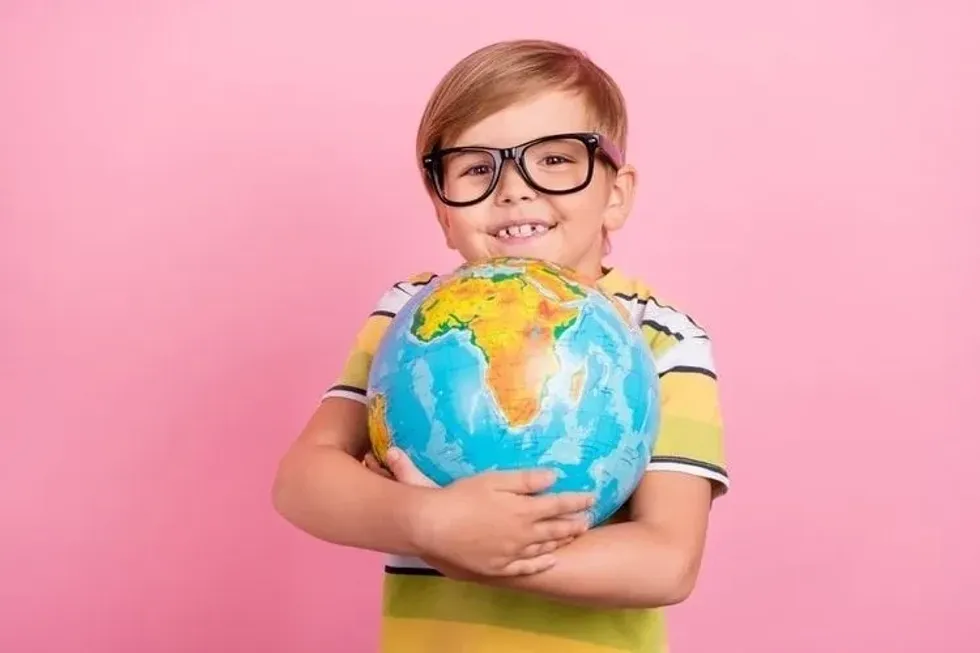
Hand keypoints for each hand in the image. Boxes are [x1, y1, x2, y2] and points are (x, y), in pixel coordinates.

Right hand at [363, 448, 591, 576]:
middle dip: (574, 522)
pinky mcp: (498, 568)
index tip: (592, 497)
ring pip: (544, 548)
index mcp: (523, 510)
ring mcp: (511, 554)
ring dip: (562, 541)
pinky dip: (541, 563)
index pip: (558, 504)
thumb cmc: (462, 497)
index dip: (577, 500)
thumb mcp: (494, 480)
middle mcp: (523, 535)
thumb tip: (554, 476)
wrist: (434, 526)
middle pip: (555, 528)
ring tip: (575, 536)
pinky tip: (550, 560)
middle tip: (590, 520)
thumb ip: (526, 480)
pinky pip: (526, 567)